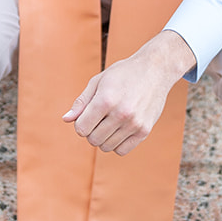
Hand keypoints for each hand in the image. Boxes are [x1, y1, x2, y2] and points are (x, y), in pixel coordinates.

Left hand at [62, 31, 194, 156]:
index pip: (81, 129)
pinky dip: (116, 144)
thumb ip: (81, 102)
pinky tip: (119, 130)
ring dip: (103, 138)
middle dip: (91, 131)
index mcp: (105, 100)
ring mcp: (134, 124)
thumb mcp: (98, 81)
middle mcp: (121, 113)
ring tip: (109, 122)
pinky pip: (122, 150)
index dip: (80, 123)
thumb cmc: (123, 74)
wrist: (155, 69)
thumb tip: (66, 120)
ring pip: (106, 147)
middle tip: (99, 118)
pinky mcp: (144, 131)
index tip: (87, 115)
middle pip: (93, 139)